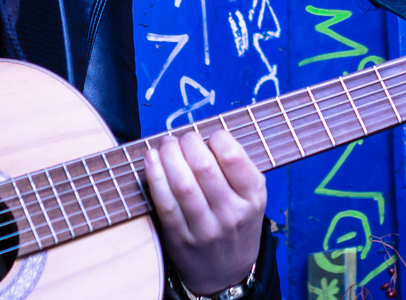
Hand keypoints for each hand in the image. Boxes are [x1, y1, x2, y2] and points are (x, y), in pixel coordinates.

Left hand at [144, 129, 266, 295]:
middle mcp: (231, 215)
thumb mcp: (252, 197)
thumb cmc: (237, 222)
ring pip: (183, 185)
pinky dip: (155, 177)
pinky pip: (165, 204)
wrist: (227, 272)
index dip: (217, 137)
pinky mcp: (180, 238)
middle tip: (184, 137)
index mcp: (253, 198)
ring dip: (169, 156)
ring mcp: (205, 229)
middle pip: (204, 168)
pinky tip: (152, 159)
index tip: (210, 135)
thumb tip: (204, 133)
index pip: (233, 158)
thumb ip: (237, 167)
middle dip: (188, 143)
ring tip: (167, 144)